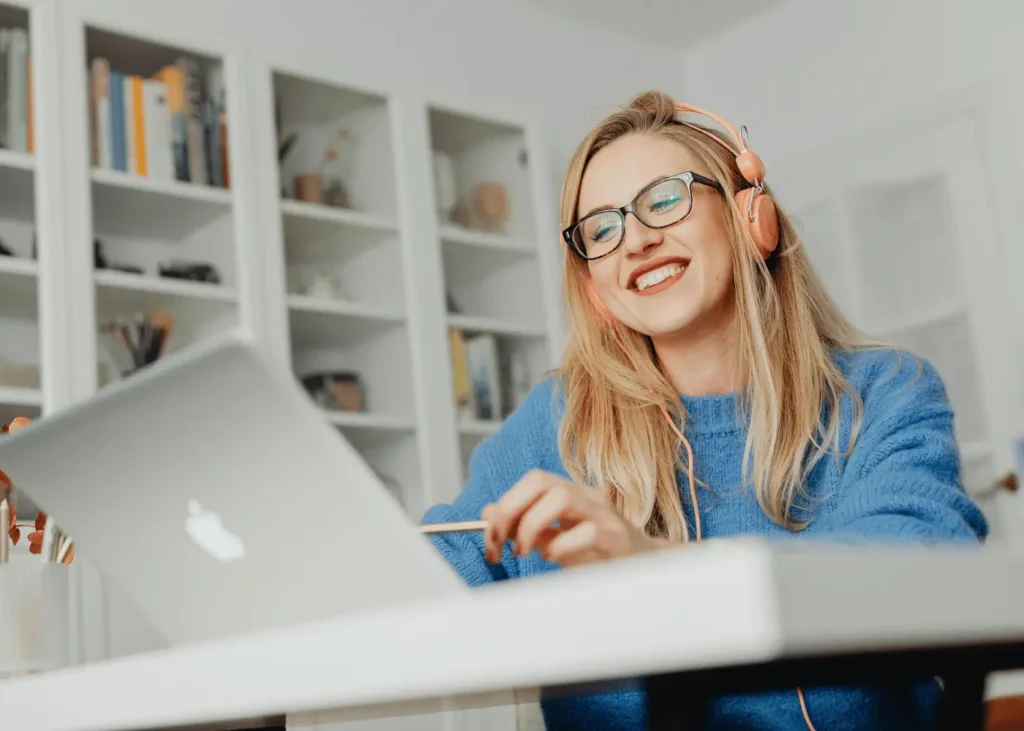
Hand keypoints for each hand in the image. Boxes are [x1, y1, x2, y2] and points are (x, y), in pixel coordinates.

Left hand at [481, 469, 669, 567]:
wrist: (645, 568)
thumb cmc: (597, 553)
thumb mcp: (555, 538)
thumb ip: (525, 526)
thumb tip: (488, 516)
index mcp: (571, 492)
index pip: (532, 481)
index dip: (504, 504)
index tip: (491, 537)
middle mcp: (587, 496)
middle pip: (541, 480)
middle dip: (511, 509)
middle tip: (503, 542)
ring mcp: (605, 514)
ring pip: (561, 497)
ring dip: (532, 525)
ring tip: (527, 551)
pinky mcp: (618, 538)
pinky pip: (587, 531)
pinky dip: (561, 545)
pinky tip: (554, 558)